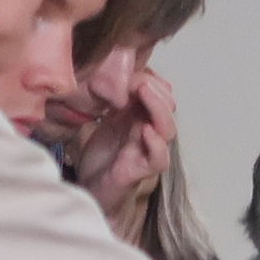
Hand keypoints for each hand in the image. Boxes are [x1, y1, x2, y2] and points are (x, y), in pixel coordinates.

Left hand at [72, 66, 176, 224]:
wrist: (90, 189)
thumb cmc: (100, 156)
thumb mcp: (103, 119)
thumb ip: (113, 100)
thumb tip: (114, 72)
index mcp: (142, 118)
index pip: (161, 93)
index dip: (151, 80)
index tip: (133, 70)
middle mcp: (149, 132)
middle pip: (169, 107)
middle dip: (156, 90)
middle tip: (137, 79)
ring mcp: (147, 151)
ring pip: (168, 130)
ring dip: (158, 109)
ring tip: (143, 93)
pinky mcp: (140, 170)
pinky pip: (160, 158)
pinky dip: (156, 143)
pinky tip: (144, 130)